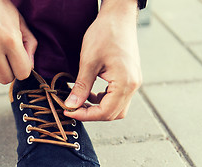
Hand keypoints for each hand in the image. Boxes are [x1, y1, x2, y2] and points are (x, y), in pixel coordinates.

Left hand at [64, 0, 141, 120]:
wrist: (118, 16)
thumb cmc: (105, 33)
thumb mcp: (88, 62)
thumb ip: (81, 87)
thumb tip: (71, 105)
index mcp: (125, 82)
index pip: (105, 112)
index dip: (85, 115)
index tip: (68, 111)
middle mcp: (133, 85)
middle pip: (113, 113)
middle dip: (91, 114)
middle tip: (72, 108)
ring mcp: (133, 82)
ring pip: (116, 108)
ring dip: (98, 109)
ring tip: (79, 102)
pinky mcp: (129, 78)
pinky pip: (117, 97)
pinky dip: (103, 100)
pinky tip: (90, 94)